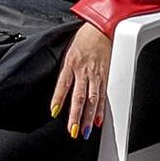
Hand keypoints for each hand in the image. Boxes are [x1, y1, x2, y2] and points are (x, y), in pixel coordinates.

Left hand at [50, 23, 113, 137]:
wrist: (102, 29)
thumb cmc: (83, 40)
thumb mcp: (67, 53)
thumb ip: (64, 71)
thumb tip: (59, 92)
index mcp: (71, 64)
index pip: (63, 84)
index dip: (58, 98)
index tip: (54, 112)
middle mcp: (84, 71)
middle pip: (79, 96)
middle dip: (76, 115)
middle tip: (72, 131)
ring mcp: (96, 75)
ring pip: (92, 99)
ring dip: (88, 117)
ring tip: (85, 131)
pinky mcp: (106, 76)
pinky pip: (103, 95)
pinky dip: (101, 109)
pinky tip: (98, 120)